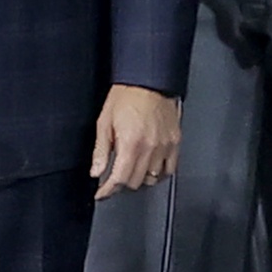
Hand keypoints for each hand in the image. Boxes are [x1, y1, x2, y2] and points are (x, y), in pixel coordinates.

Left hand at [90, 84, 180, 199]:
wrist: (149, 78)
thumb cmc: (126, 95)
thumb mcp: (105, 121)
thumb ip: (100, 150)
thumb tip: (96, 171)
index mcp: (130, 143)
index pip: (119, 179)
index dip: (108, 190)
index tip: (102, 193)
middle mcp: (149, 148)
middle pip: (135, 182)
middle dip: (121, 183)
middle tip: (114, 178)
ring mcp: (164, 146)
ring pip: (152, 179)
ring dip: (139, 179)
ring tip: (132, 171)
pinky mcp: (175, 141)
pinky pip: (169, 169)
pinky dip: (159, 174)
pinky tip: (150, 169)